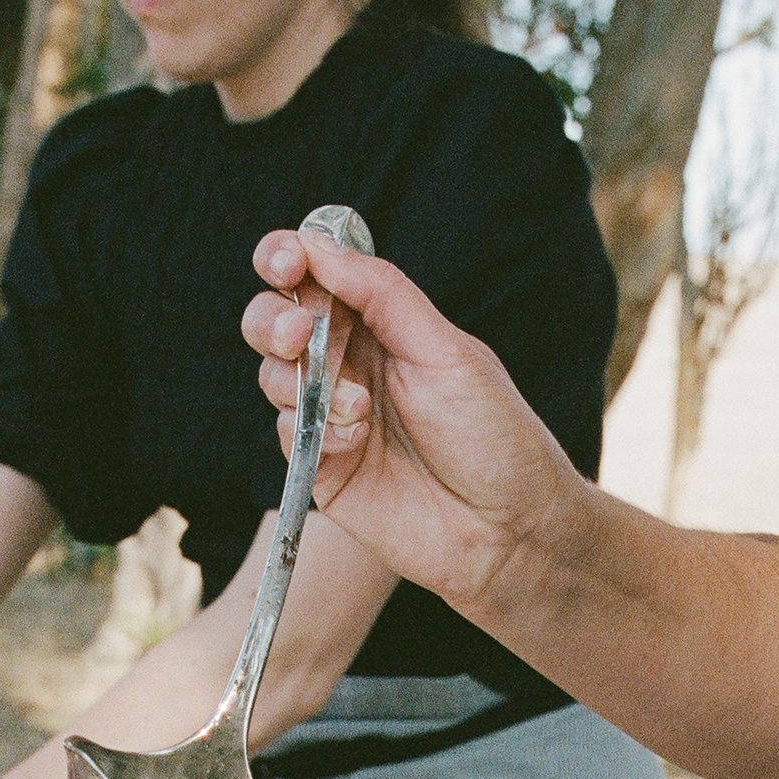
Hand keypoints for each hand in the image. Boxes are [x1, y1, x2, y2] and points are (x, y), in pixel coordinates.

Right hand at [240, 230, 580, 619]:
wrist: (506, 531)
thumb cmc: (493, 438)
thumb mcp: (445, 351)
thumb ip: (381, 295)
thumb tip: (319, 246)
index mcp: (383, 325)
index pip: (317, 277)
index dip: (288, 260)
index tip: (284, 262)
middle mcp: (352, 365)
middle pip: (276, 321)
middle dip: (274, 319)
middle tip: (300, 333)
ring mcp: (332, 418)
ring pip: (272, 377)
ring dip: (297, 378)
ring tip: (354, 404)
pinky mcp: (322, 470)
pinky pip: (287, 435)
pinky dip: (314, 430)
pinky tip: (355, 441)